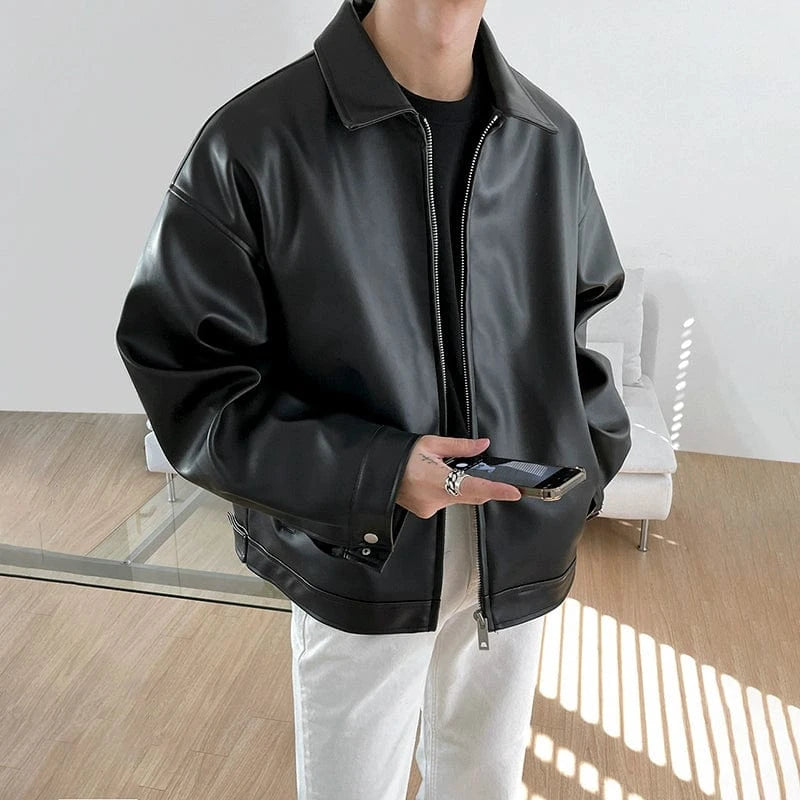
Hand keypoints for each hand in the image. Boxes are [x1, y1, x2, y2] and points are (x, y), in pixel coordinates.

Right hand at [396, 435, 521, 519]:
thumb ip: (460, 447)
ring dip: (460, 486)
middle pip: (471, 495)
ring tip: (443, 470)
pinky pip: (446, 502)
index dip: (497, 490)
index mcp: (437, 480)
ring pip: (459, 498)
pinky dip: (448, 491)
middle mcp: (435, 499)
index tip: (514, 492)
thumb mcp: (431, 444)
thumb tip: (482, 445)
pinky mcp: (426, 512)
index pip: (475, 487)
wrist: (377, 472)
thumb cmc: (400, 457)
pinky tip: (435, 480)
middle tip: (485, 474)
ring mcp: (430, 508)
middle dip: (482, 485)